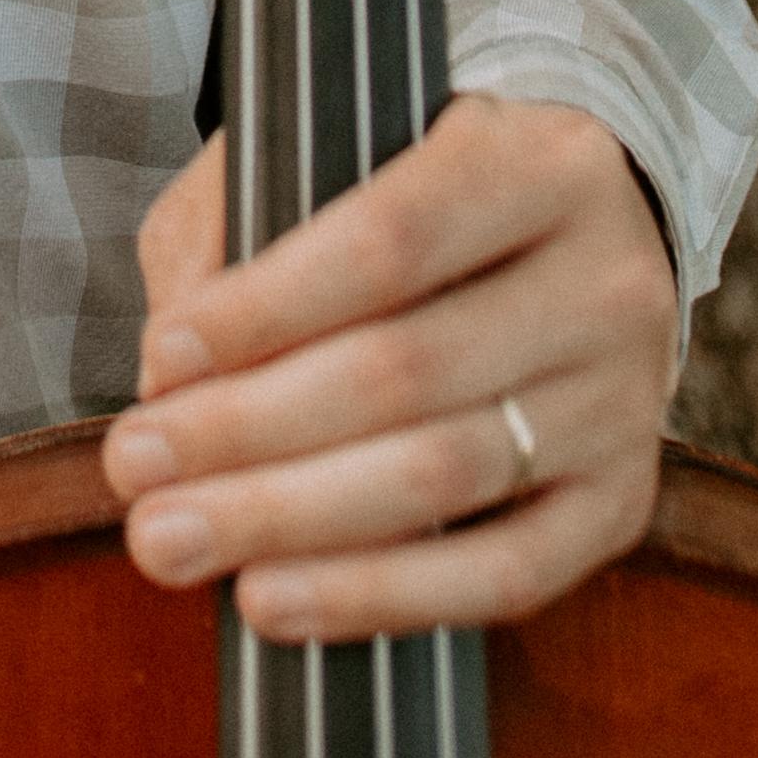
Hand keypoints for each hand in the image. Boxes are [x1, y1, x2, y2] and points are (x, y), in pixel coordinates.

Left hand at [101, 93, 675, 638]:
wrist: (575, 243)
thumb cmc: (417, 199)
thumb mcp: (329, 155)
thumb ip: (239, 228)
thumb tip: (171, 368)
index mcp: (541, 162)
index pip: (394, 237)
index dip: (270, 307)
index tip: (162, 358)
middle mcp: (606, 280)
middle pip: (409, 370)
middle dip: (249, 430)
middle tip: (132, 469)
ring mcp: (625, 400)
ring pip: (445, 475)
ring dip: (288, 519)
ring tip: (172, 540)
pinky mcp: (623, 502)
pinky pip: (507, 576)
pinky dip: (379, 596)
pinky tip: (273, 601)